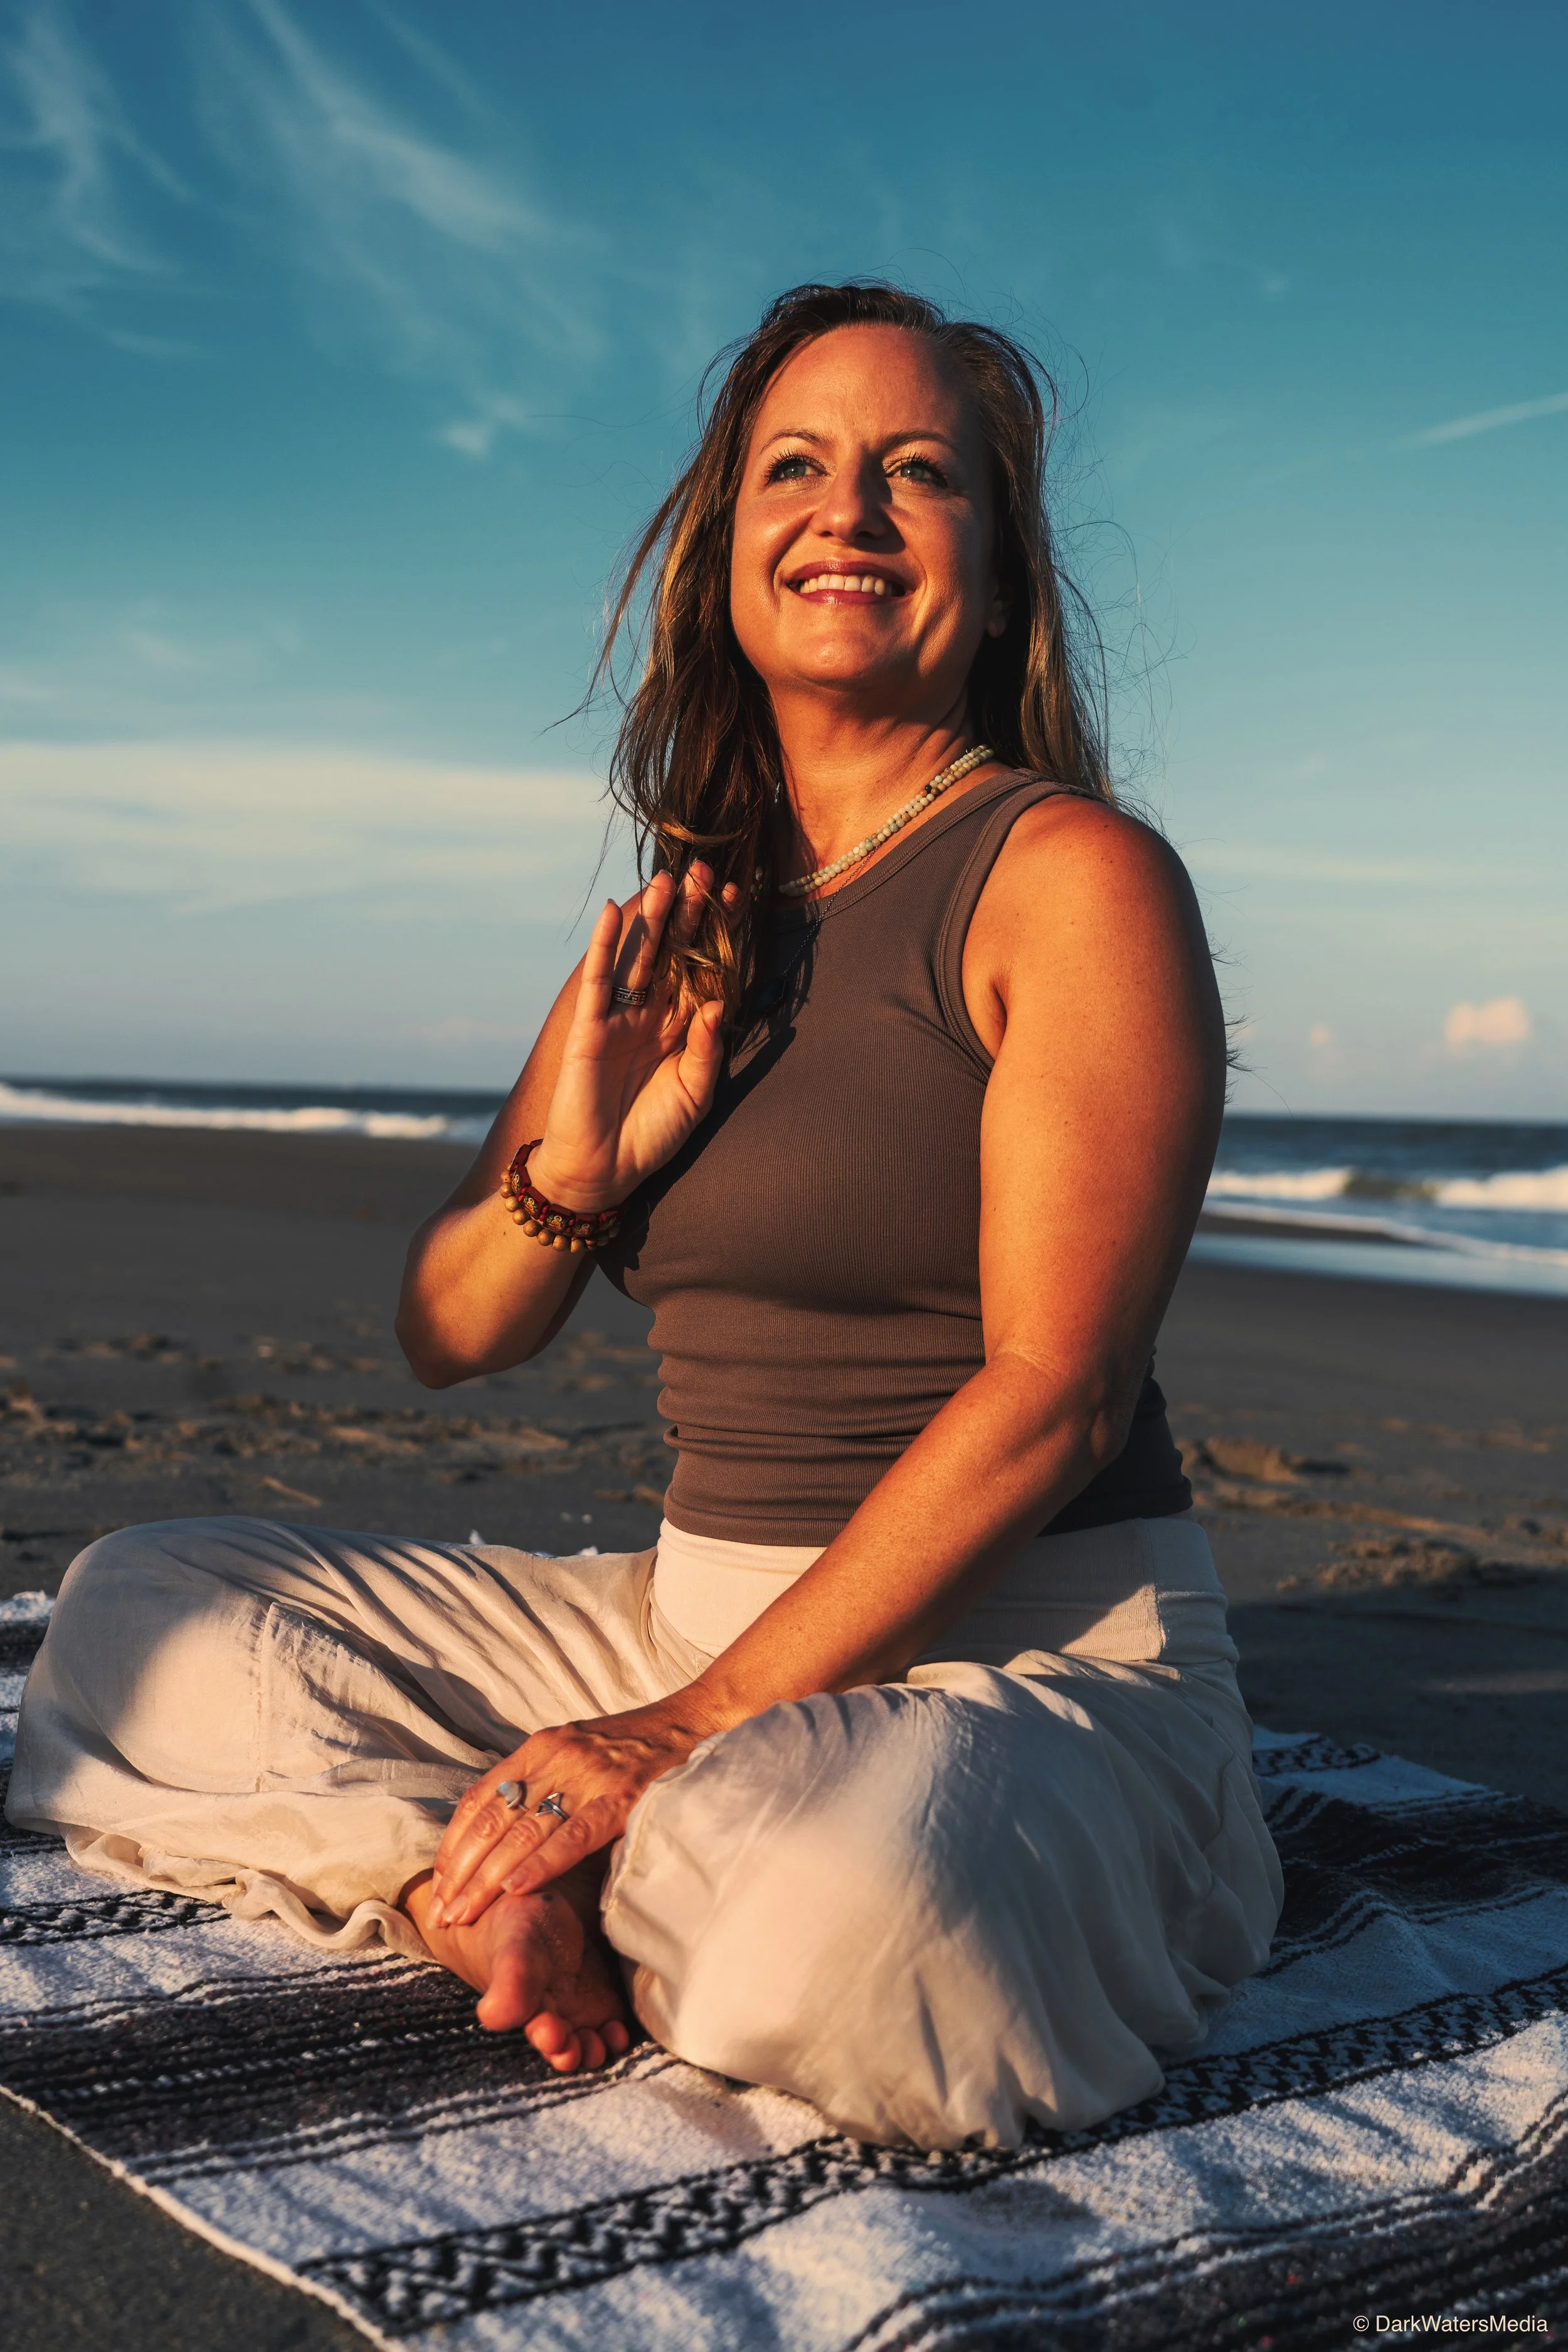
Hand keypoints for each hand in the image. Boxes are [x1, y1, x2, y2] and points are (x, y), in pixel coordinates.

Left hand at [426, 1692, 722, 1930]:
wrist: (696, 1719)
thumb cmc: (637, 1747)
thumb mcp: (578, 1752)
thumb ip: (544, 1782)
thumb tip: (502, 1834)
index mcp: (542, 1746)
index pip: (479, 1799)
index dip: (453, 1845)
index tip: (437, 1885)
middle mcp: (557, 1757)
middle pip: (492, 1821)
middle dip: (460, 1873)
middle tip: (440, 1915)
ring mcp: (589, 1776)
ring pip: (523, 1833)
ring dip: (486, 1880)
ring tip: (462, 1916)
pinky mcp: (623, 1798)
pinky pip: (572, 1837)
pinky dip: (540, 1865)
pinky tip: (515, 1891)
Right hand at [528, 865, 739, 1210]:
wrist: (603, 1170)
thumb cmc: (652, 1135)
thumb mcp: (695, 1094)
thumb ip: (706, 1050)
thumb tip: (715, 1003)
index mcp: (683, 1030)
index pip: (704, 972)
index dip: (718, 937)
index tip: (736, 898)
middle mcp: (653, 1016)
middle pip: (675, 954)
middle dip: (689, 915)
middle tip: (705, 872)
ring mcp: (620, 1018)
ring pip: (639, 957)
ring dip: (652, 918)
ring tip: (667, 879)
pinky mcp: (589, 1027)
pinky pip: (598, 979)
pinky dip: (604, 945)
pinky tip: (613, 911)